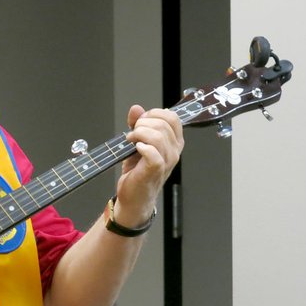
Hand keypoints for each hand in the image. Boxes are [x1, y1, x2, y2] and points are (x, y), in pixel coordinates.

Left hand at [114, 105, 183, 225]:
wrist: (134, 196)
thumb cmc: (137, 171)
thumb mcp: (137, 142)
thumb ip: (138, 124)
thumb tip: (136, 108)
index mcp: (174, 142)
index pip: (172, 117)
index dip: (154, 114)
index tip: (140, 122)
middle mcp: (174, 150)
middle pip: (163, 124)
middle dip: (142, 124)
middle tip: (132, 134)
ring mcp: (167, 161)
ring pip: (157, 136)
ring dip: (139, 134)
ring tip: (130, 141)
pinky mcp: (155, 170)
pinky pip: (152, 152)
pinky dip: (141, 147)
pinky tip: (135, 149)